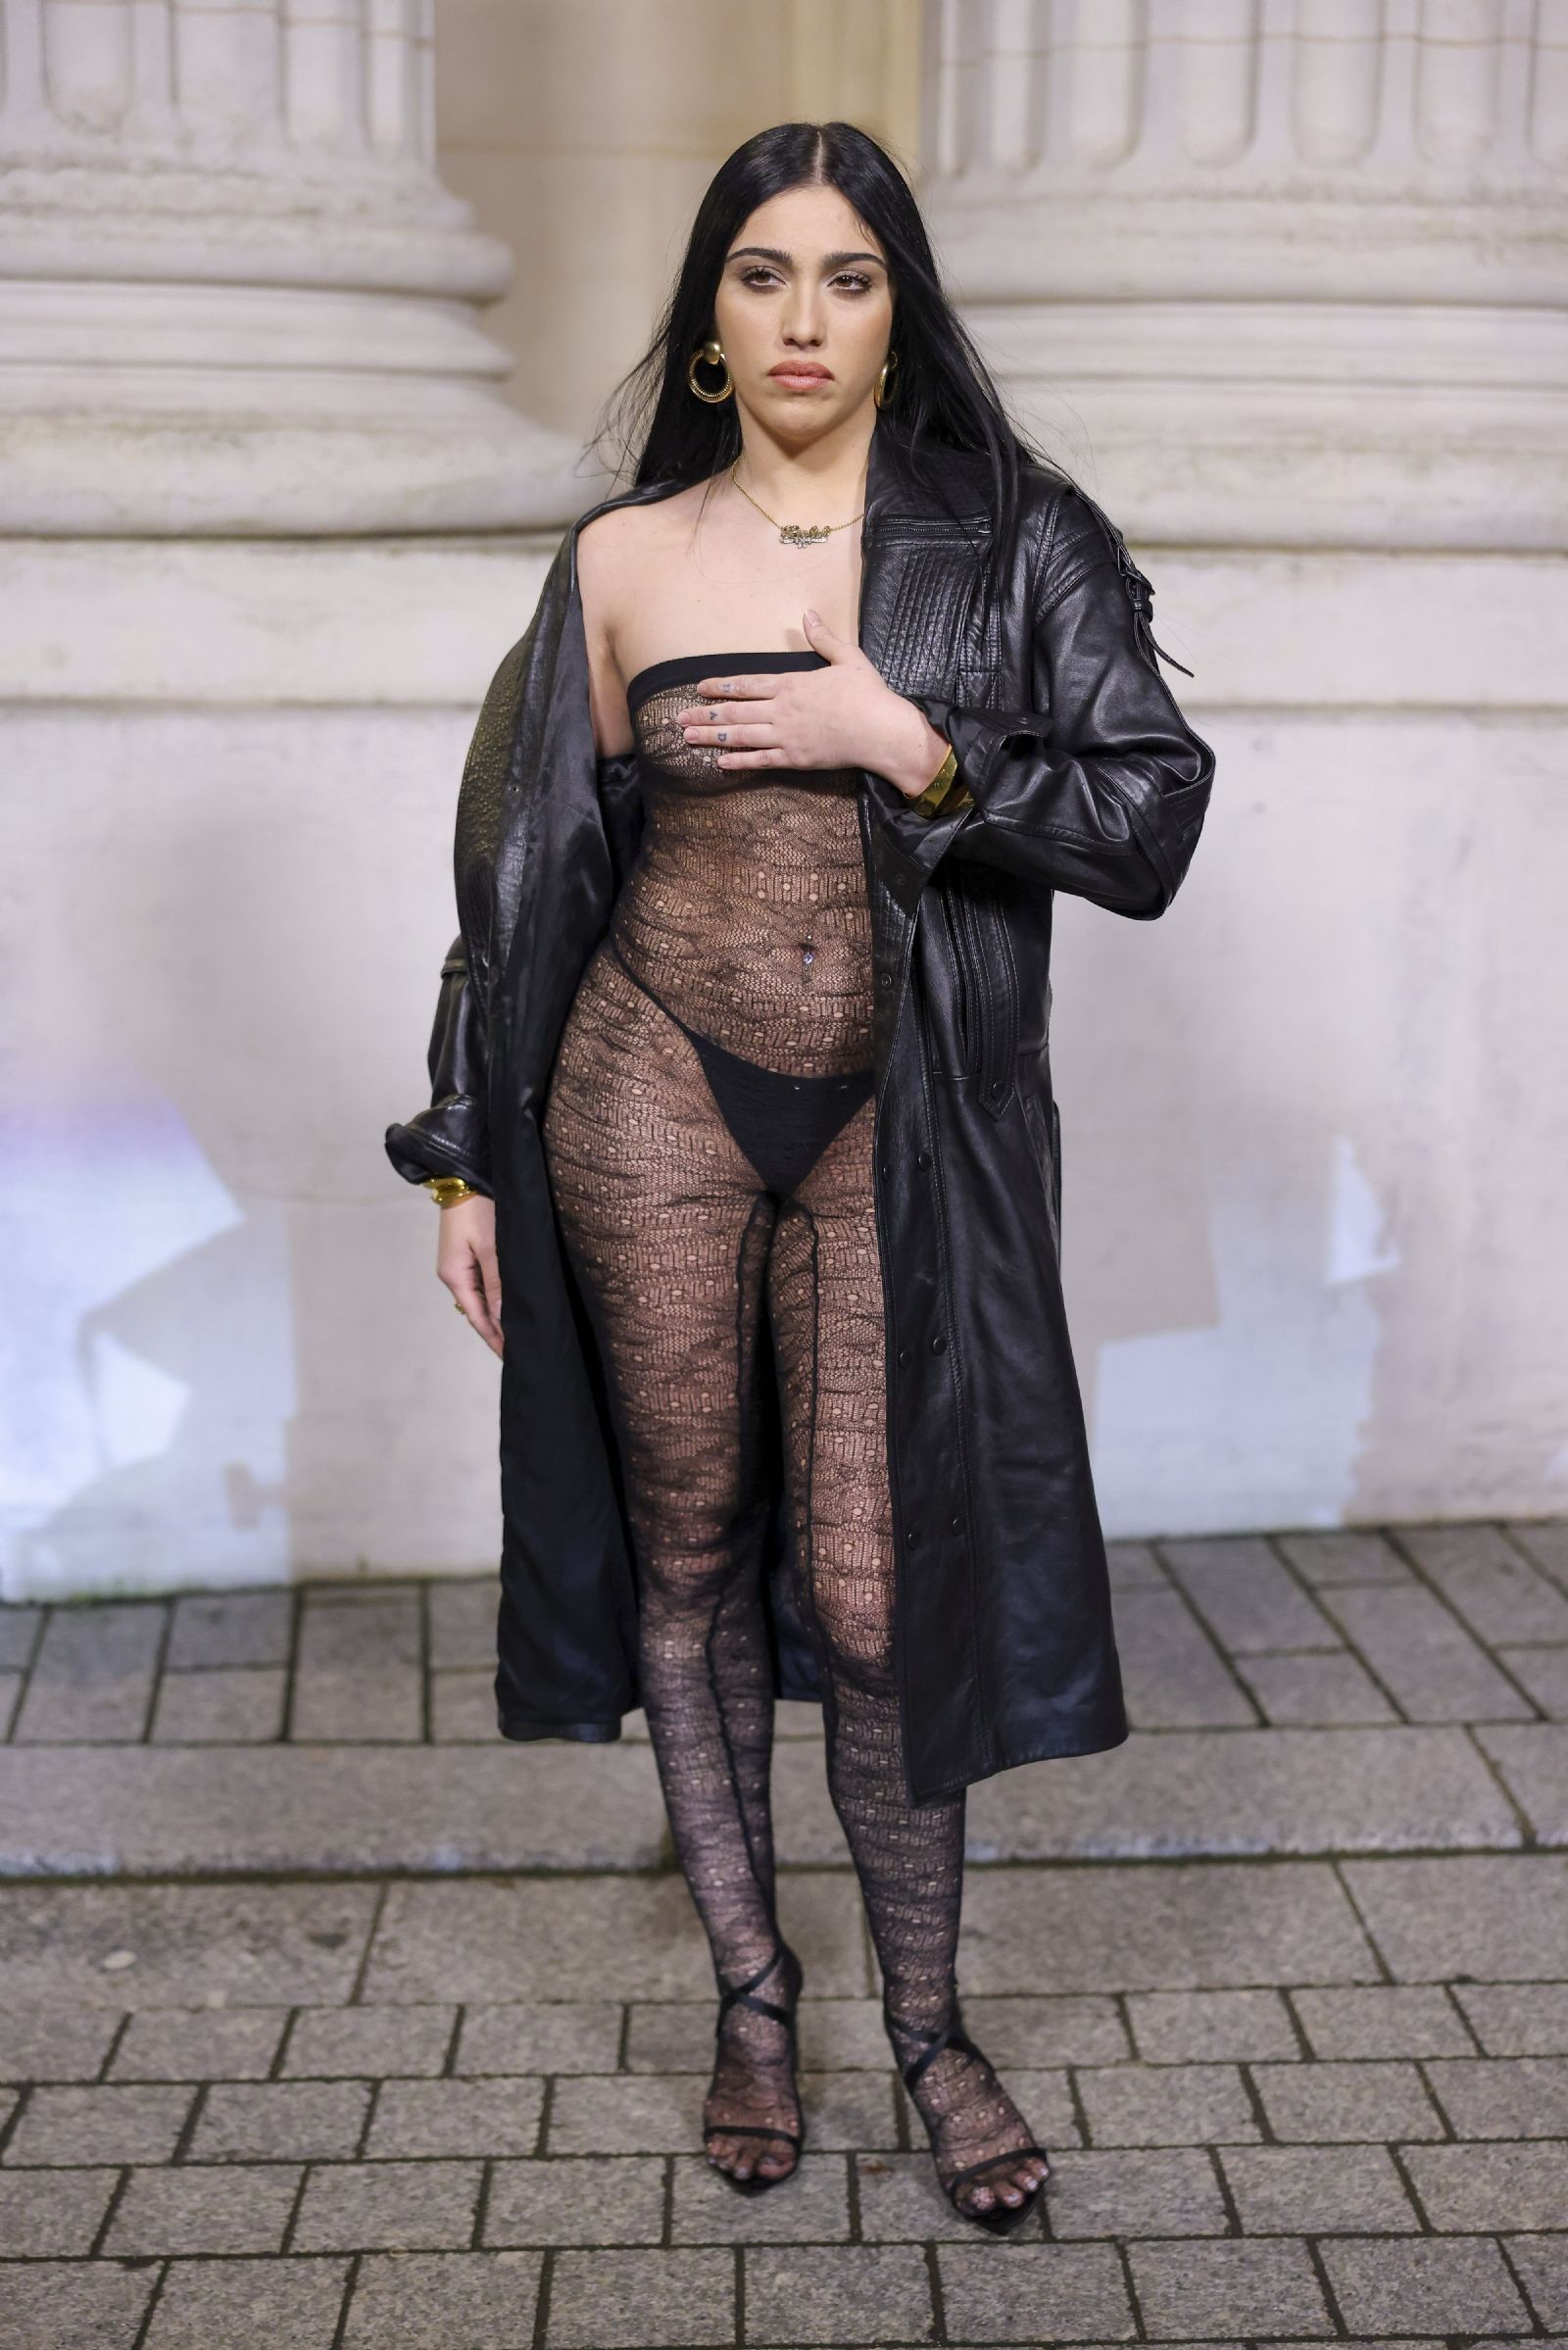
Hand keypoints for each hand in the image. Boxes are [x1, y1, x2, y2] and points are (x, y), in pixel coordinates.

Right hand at [437, 1192, 502, 1357]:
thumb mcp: (491, 1247)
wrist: (465, 1176)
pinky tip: (508, 1306)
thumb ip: (496, 1284)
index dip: (494, 1339)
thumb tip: (500, 1319)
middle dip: (496, 1332)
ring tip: (518, 1333)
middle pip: (477, 1312)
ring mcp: (459, 1264)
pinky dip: (495, 1298)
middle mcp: (454, 1274)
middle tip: (520, 1351)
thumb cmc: (479, 1209)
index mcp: (455, 1275)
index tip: (511, 1358)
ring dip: (497, 1316)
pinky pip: (482, 1284)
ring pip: (480, 1299)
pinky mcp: (467, 1254)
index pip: (477, 1317)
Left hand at [676, 609, 952, 799]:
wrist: (880, 730)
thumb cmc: (868, 694)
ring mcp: (785, 735)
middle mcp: (781, 709)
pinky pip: (760, 761)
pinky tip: (720, 763)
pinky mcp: (795, 758)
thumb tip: (809, 614)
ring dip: (712, 737)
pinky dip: (739, 762)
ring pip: (740, 735)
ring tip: (687, 738)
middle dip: (704, 714)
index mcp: (792, 683)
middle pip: (735, 711)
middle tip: (678, 718)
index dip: (720, 686)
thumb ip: (824, 638)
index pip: (747, 684)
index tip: (699, 688)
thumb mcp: (848, 657)